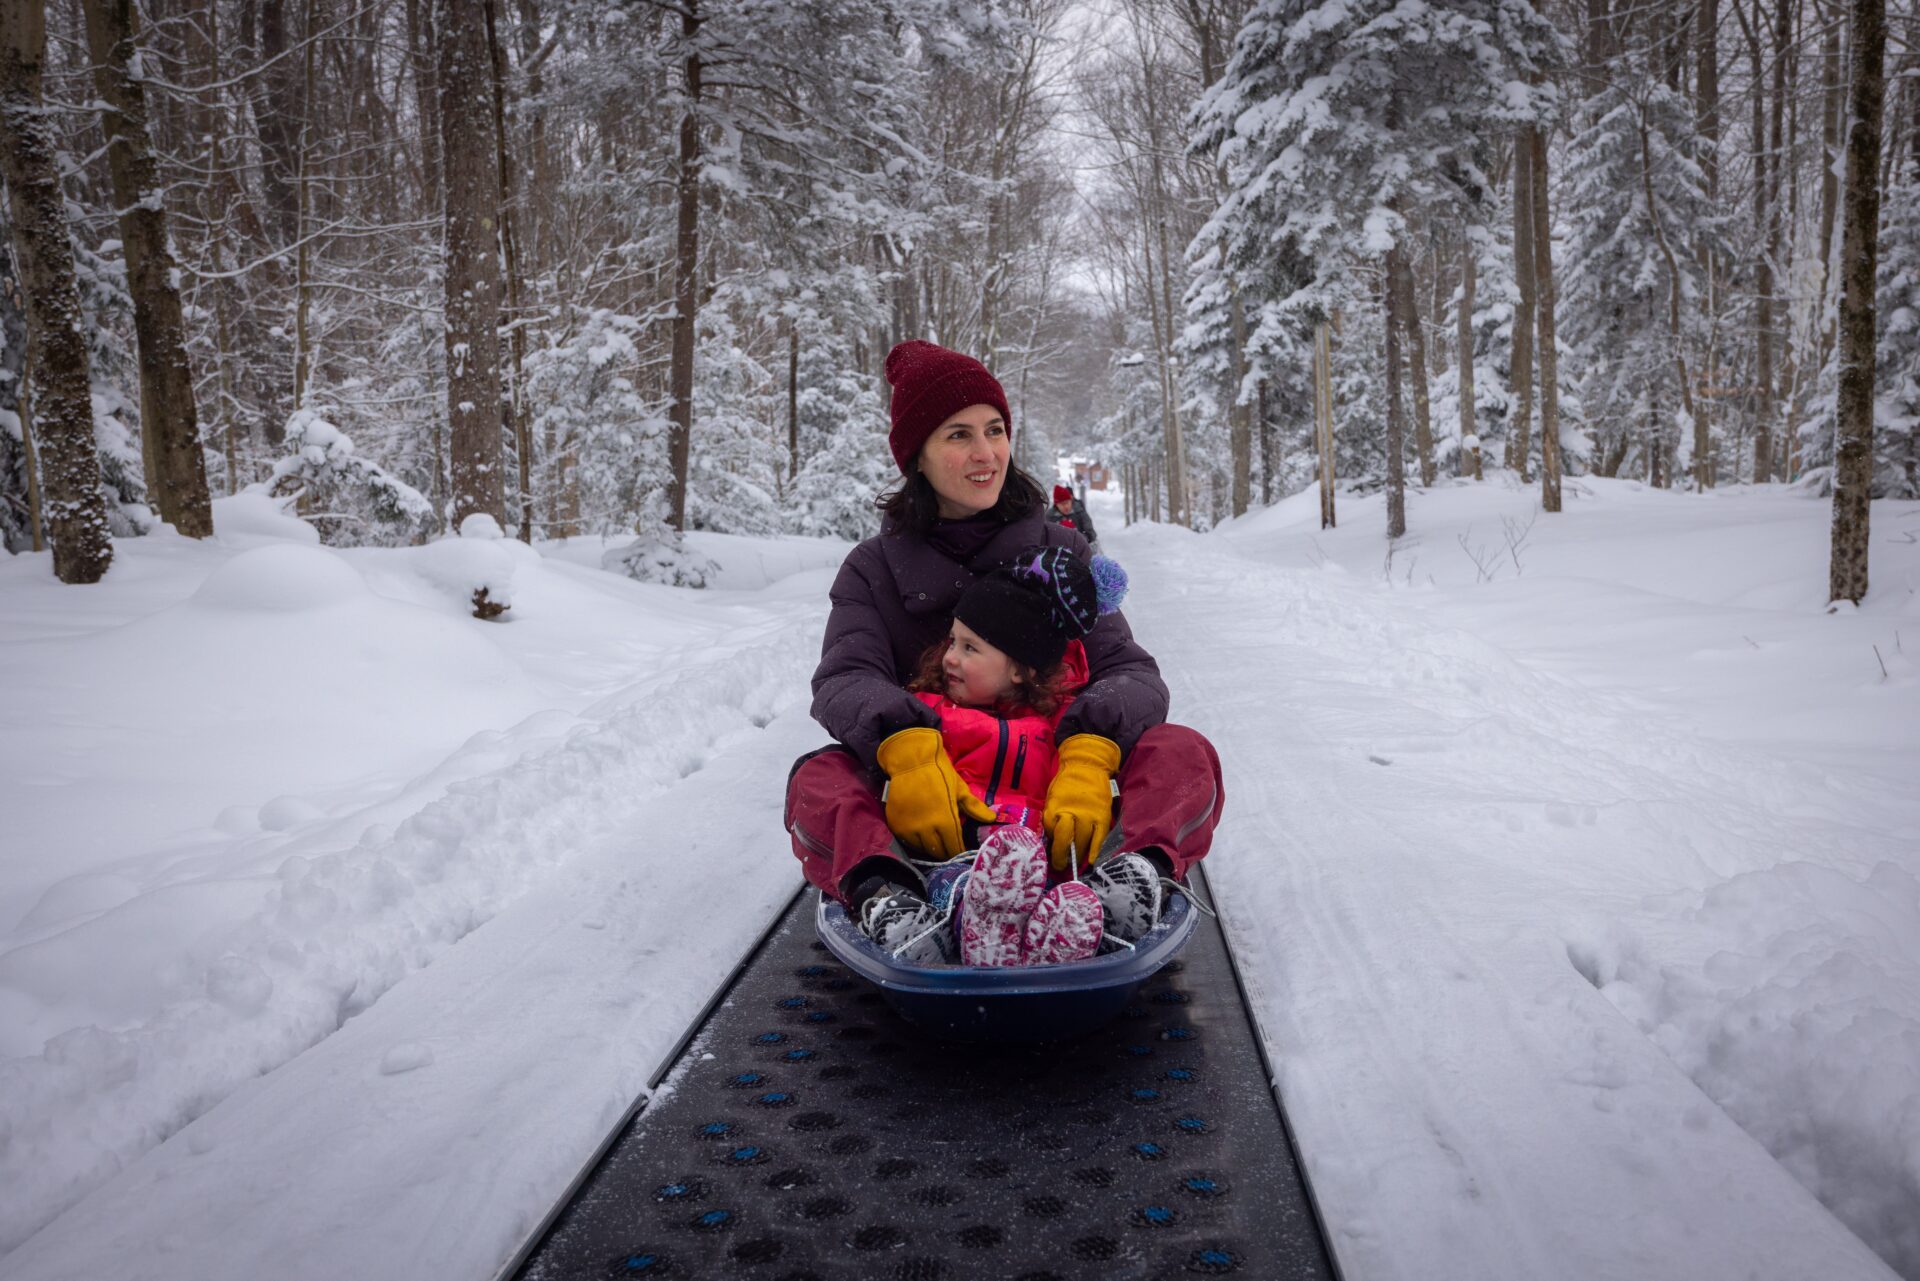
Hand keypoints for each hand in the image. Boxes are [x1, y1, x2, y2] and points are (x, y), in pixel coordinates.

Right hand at [875, 727, 995, 858]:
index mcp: (946, 821)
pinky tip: (921, 836)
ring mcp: (909, 828)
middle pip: (938, 852)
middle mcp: (926, 829)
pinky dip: (915, 841)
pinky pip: (907, 841)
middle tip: (949, 847)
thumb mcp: (959, 788)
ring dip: (930, 848)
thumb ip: (974, 807)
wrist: (910, 759)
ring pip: (922, 849)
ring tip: (936, 842)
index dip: (959, 851)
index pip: (954, 848)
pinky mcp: (896, 825)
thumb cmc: (939, 772)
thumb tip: (991, 819)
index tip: (962, 849)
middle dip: (946, 852)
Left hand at [1044, 734, 1120, 872]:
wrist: (1087, 766)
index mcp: (1054, 806)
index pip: (1051, 831)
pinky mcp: (1102, 816)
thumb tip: (1052, 841)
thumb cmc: (1066, 785)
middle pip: (1066, 840)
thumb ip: (1052, 817)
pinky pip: (1099, 837)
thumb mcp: (1052, 798)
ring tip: (1074, 865)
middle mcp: (1071, 811)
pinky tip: (1091, 861)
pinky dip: (1095, 851)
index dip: (1050, 845)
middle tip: (1061, 866)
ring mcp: (1088, 814)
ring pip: (1082, 841)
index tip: (1050, 854)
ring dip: (1078, 856)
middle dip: (1062, 857)